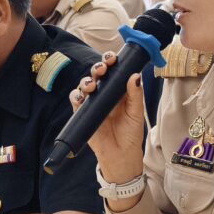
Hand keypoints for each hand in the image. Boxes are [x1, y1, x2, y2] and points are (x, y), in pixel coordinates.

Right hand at [69, 53, 146, 181]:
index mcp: (119, 90)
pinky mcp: (82, 114)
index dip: (111, 62)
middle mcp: (104, 94)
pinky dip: (76, 97)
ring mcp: (93, 103)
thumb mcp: (136, 113)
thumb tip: (135, 75)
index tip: (113, 58)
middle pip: (97, 74)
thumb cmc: (131, 133)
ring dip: (86, 81)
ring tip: (92, 86)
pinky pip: (76, 101)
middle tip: (103, 69)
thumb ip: (135, 95)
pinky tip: (81, 98)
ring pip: (85, 85)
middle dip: (98, 67)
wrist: (121, 155)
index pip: (113, 71)